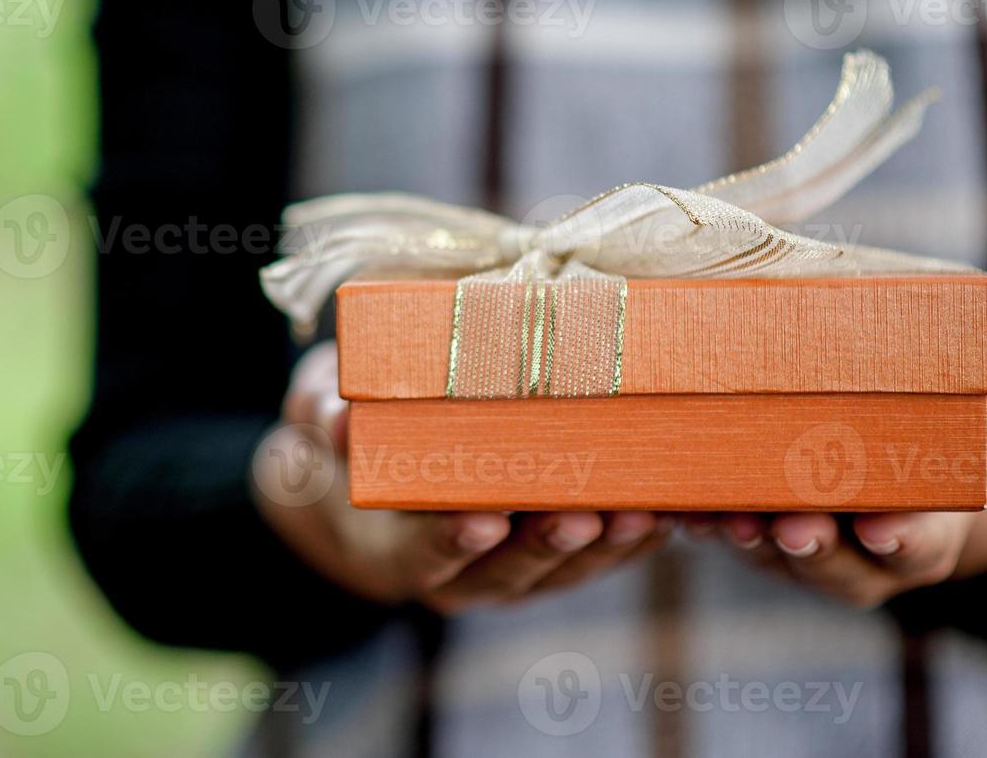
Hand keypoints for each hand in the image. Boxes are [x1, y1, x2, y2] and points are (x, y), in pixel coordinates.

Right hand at [253, 343, 671, 613]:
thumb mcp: (317, 413)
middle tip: (581, 511)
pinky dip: (632, 542)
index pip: (425, 551)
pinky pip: (598, 559)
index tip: (484, 518)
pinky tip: (668, 510)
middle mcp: (457, 572)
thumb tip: (336, 416)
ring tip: (640, 511)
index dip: (453, 540)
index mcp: (393, 545)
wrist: (368, 473)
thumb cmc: (348, 432)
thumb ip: (323, 413)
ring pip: (561, 573)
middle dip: (548, 544)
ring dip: (603, 547)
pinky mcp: (553, 555)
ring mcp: (510, 570)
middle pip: (507, 571)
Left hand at [701, 351, 986, 607]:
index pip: (915, 546)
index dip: (901, 540)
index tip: (885, 530)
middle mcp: (860, 553)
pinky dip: (701, 521)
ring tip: (728, 515)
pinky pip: (722, 530)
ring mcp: (801, 545)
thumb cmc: (949, 423)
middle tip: (795, 526)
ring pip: (770, 555)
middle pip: (834, 565)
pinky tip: (681, 504)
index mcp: (924, 531)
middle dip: (812, 547)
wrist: (903, 448)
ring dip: (747, 537)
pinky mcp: (750, 525)